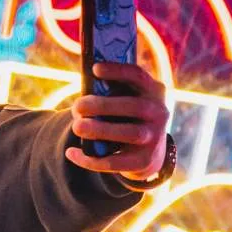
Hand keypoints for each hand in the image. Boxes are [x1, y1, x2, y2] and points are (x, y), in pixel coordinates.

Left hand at [65, 60, 171, 182]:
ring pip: (130, 133)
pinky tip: (71, 153)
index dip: (117, 71)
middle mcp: (160, 113)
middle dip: (103, 105)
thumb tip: (83, 99)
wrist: (149, 153)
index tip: (95, 69)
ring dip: (100, 130)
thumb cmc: (128, 118)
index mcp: (154, 91)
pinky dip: (90, 159)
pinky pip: (115, 161)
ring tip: (77, 127)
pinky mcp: (143, 161)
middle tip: (77, 106)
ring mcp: (154, 138)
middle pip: (135, 106)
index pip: (138, 76)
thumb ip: (111, 94)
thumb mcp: (127, 100)